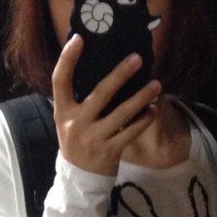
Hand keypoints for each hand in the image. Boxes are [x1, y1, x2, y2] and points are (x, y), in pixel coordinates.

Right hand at [51, 35, 161, 175]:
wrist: (80, 177)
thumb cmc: (76, 139)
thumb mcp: (67, 119)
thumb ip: (77, 97)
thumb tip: (95, 64)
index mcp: (62, 111)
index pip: (60, 80)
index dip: (68, 59)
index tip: (79, 38)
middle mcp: (76, 123)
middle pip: (100, 93)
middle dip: (120, 74)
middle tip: (137, 58)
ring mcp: (94, 138)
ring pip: (122, 113)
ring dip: (141, 97)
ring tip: (156, 84)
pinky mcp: (110, 151)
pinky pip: (131, 132)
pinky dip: (143, 120)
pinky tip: (153, 109)